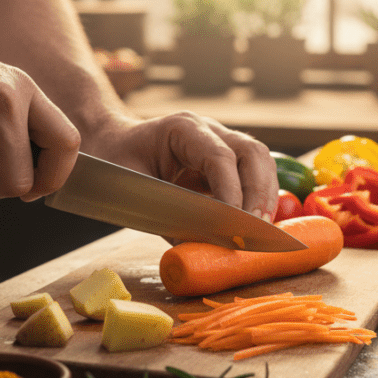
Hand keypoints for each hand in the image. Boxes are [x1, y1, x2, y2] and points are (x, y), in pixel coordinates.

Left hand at [86, 111, 280, 221]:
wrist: (110, 145)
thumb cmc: (114, 164)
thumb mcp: (131, 191)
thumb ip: (166, 217)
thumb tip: (200, 248)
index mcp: (181, 129)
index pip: (219, 156)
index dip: (232, 191)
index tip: (235, 225)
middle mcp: (208, 130)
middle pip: (251, 152)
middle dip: (259, 193)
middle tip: (256, 230)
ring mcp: (221, 141)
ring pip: (260, 160)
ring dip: (266, 195)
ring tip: (262, 231)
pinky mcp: (226, 159)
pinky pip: (254, 172)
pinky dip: (261, 196)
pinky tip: (257, 223)